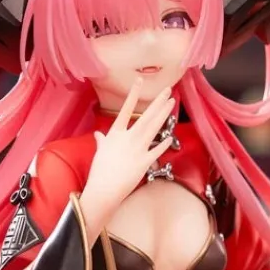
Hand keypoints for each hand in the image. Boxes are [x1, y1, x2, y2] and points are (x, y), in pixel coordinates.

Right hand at [84, 79, 174, 207]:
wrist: (104, 188)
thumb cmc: (99, 171)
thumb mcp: (99, 152)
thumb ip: (101, 141)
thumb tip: (98, 134)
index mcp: (115, 133)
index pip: (126, 109)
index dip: (133, 94)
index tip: (139, 81)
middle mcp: (129, 138)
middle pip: (146, 116)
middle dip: (157, 102)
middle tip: (168, 89)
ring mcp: (138, 149)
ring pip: (154, 128)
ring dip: (164, 114)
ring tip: (171, 103)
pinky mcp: (145, 161)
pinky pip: (157, 150)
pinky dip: (164, 144)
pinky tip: (171, 136)